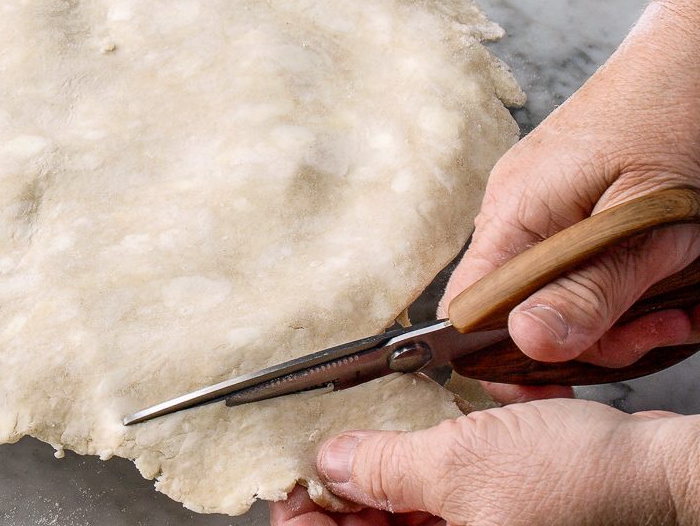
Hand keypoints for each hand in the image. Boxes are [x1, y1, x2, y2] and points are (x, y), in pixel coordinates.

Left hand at [269, 399, 697, 525]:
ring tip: (366, 432)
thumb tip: (329, 463)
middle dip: (341, 491)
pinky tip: (420, 435)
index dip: (304, 516)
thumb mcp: (462, 465)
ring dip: (382, 475)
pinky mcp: (508, 520)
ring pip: (407, 517)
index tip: (287, 477)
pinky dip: (426, 471)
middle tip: (319, 444)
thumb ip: (384, 467)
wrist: (667, 476)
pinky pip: (446, 503)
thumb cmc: (586, 486)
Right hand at [438, 0, 699, 403]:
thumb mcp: (654, 221)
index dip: (504, 359)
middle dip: (584, 338)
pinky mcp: (562, 191)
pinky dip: (616, 279)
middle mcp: (511, 204)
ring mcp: (535, 196)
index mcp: (516, 209)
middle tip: (659, 332)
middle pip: (513, 307)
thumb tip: (528, 343)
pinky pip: (569, 257)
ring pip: (547, 286)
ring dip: (612, 311)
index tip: (566, 388)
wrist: (698, 40)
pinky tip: (665, 275)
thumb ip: (592, 284)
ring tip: (678, 305)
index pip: (468, 311)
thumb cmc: (683, 114)